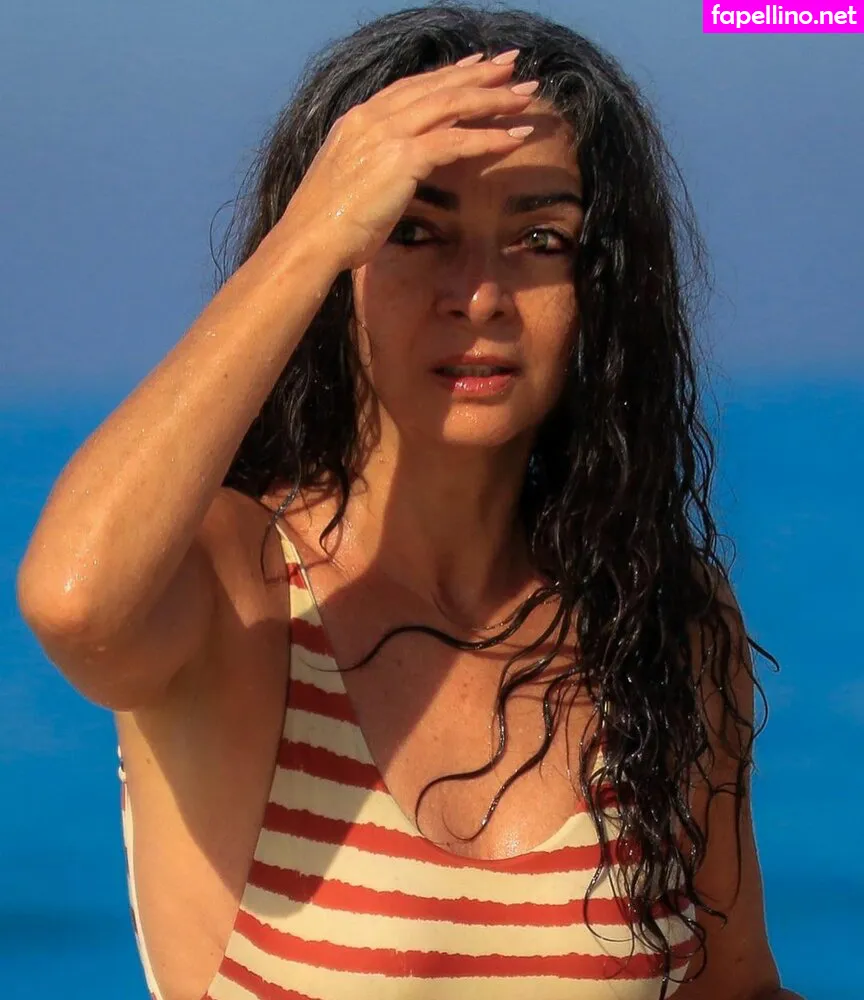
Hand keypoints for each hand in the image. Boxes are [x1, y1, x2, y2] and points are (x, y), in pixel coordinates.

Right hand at [277, 50, 537, 270]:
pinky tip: (516, 138)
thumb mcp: (349, 188)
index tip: (476, 67)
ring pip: (452, 104)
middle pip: (437, 85)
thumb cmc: (326, 229)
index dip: (448, 75)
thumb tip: (389, 181)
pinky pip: (456, 141)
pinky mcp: (401, 158)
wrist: (308, 242)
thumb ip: (373, 172)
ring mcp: (386, 134)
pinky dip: (489, 138)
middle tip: (514, 65)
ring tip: (527, 96)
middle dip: (479, 73)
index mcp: (358, 121)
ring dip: (494, 99)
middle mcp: (372, 117)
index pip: (412, 87)